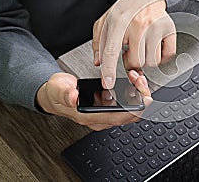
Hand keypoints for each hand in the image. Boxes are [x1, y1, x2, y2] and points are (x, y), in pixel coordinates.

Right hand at [36, 70, 151, 130]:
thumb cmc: (56, 92)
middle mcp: (99, 119)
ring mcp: (103, 115)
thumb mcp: (58, 88)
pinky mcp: (106, 109)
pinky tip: (133, 82)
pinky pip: (125, 106)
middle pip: (127, 116)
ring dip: (137, 96)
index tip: (145, 101)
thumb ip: (65, 93)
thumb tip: (73, 98)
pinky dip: (132, 94)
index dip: (133, 111)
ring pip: (128, 111)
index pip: (116, 118)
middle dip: (139, 99)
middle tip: (142, 82)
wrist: (54, 94)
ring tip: (137, 79)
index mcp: (88, 116)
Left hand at [92, 0, 175, 88]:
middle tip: (130, 52)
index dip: (109, 70)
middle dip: (132, 61)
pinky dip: (161, 56)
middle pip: (136, 61)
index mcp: (118, 22)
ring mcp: (155, 27)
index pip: (112, 51)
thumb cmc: (125, 10)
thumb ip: (99, 43)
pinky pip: (167, 55)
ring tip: (141, 47)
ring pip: (152, 61)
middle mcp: (138, 24)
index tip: (109, 83)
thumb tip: (99, 63)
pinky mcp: (169, 29)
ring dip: (146, 59)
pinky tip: (154, 47)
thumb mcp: (105, 22)